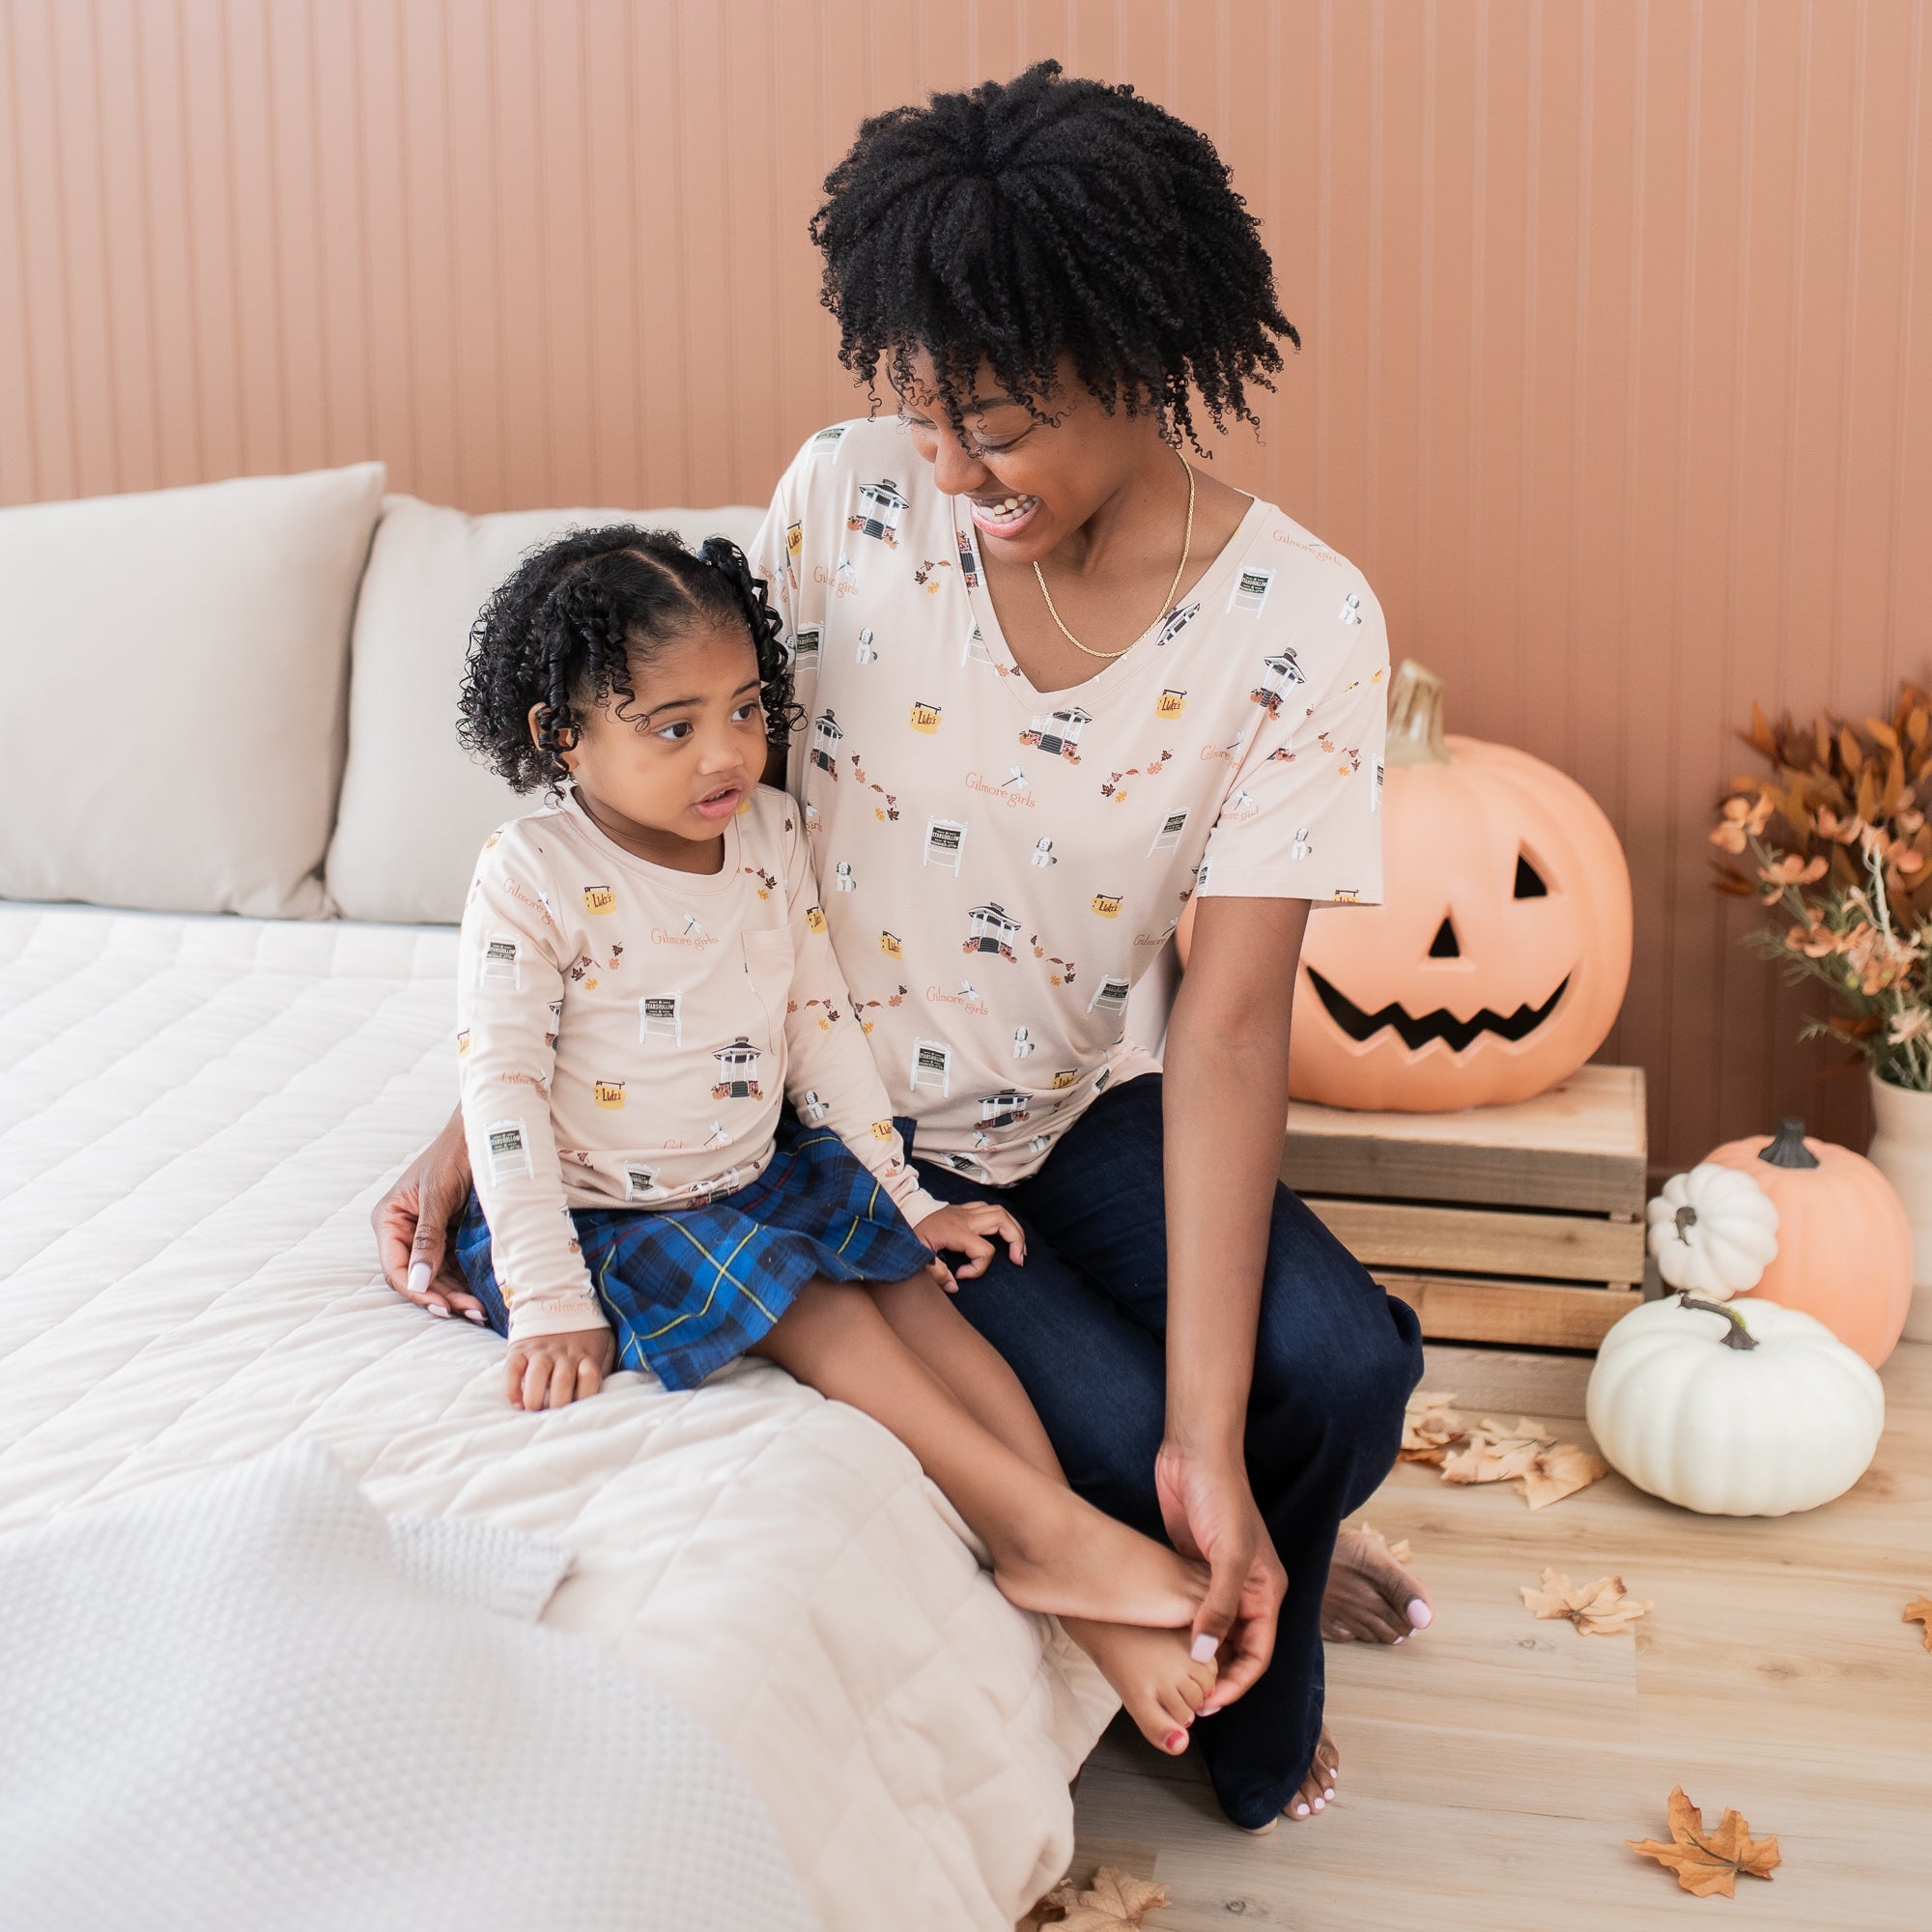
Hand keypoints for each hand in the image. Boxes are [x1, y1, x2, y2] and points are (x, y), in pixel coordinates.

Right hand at [372, 1109, 486, 1321]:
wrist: (483, 1132)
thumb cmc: (454, 1153)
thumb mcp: (438, 1195)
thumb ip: (427, 1238)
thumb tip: (418, 1281)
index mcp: (389, 1218)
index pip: (395, 1267)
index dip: (416, 1290)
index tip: (442, 1306)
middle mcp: (404, 1231)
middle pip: (418, 1276)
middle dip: (443, 1296)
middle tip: (472, 1311)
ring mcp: (428, 1236)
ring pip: (438, 1276)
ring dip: (457, 1294)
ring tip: (481, 1310)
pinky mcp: (451, 1236)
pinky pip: (455, 1266)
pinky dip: (467, 1281)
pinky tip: (483, 1294)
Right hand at [505, 1327, 615, 1409]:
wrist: (555, 1299)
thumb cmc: (584, 1331)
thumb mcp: (604, 1341)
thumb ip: (605, 1364)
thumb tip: (605, 1389)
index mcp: (586, 1354)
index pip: (591, 1376)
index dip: (587, 1395)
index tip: (581, 1409)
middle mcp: (563, 1353)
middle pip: (563, 1379)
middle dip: (558, 1402)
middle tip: (554, 1414)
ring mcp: (541, 1351)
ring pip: (537, 1374)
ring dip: (534, 1396)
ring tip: (533, 1409)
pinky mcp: (520, 1349)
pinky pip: (513, 1369)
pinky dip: (512, 1387)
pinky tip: (517, 1401)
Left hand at [913, 1200, 1025, 1291]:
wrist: (900, 1213)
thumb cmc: (908, 1235)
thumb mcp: (916, 1257)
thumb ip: (936, 1273)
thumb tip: (954, 1286)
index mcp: (955, 1231)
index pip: (984, 1250)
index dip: (978, 1269)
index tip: (961, 1276)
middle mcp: (964, 1218)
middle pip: (1002, 1221)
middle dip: (1016, 1240)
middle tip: (1018, 1260)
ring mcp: (965, 1211)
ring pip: (1000, 1211)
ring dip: (1014, 1229)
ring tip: (1018, 1249)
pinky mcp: (963, 1209)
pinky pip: (990, 1209)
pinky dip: (1002, 1221)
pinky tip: (1001, 1234)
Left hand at [1154, 1440, 1284, 1713]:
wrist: (1194, 1454)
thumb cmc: (1220, 1497)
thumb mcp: (1226, 1555)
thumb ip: (1218, 1608)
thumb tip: (1205, 1656)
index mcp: (1267, 1589)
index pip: (1258, 1654)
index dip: (1236, 1683)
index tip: (1207, 1702)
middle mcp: (1248, 1589)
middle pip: (1238, 1649)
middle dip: (1218, 1676)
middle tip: (1189, 1700)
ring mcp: (1221, 1579)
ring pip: (1215, 1632)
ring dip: (1201, 1656)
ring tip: (1175, 1680)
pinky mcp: (1195, 1568)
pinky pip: (1194, 1611)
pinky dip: (1184, 1630)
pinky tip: (1164, 1644)